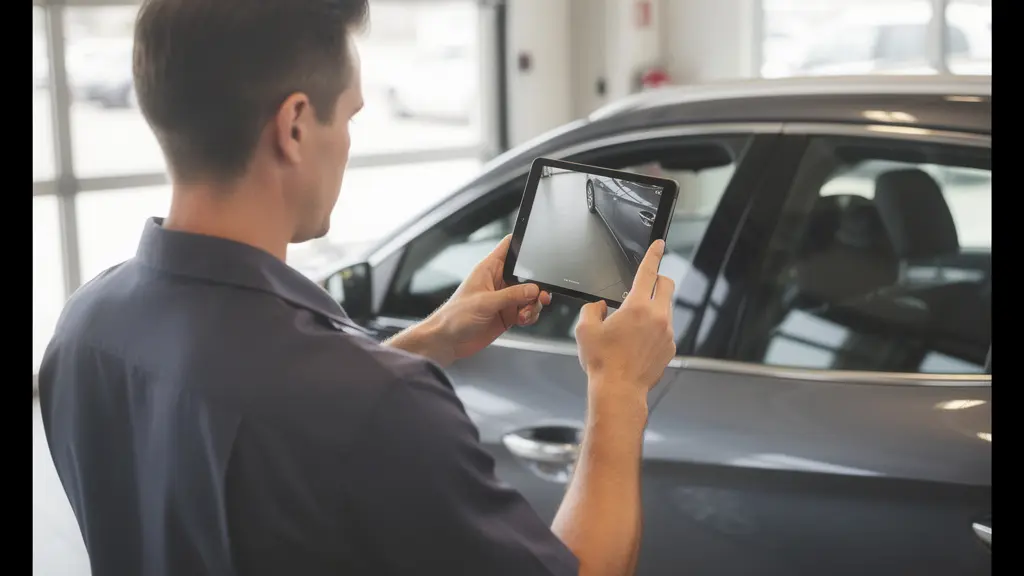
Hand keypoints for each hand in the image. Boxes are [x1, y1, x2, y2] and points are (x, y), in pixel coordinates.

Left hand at [393, 235, 551, 365]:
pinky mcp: (508, 314)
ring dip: (534, 304)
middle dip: (537, 285)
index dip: (523, 244)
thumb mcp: (485, 303)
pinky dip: (530, 316)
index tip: (539, 250)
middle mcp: (499, 282)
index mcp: (489, 269)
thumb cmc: (455, 317)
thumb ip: (511, 295)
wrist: (448, 341)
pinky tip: (523, 320)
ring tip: (526, 314)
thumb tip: (533, 289)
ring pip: (530, 295)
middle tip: (540, 295)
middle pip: (527, 275)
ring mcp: (504, 299)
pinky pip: (527, 311)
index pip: (509, 247)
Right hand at [575, 240, 675, 401]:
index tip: (660, 245)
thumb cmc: (602, 362)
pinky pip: (665, 329)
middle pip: (666, 285)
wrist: (619, 390)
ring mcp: (667, 333)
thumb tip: (600, 307)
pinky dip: (655, 329)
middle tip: (645, 286)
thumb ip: (592, 310)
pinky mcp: (670, 347)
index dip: (654, 255)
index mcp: (636, 307)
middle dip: (658, 280)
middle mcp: (657, 317)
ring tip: (633, 326)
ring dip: (653, 307)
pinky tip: (638, 343)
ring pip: (666, 308)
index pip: (648, 272)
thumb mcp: (585, 330)